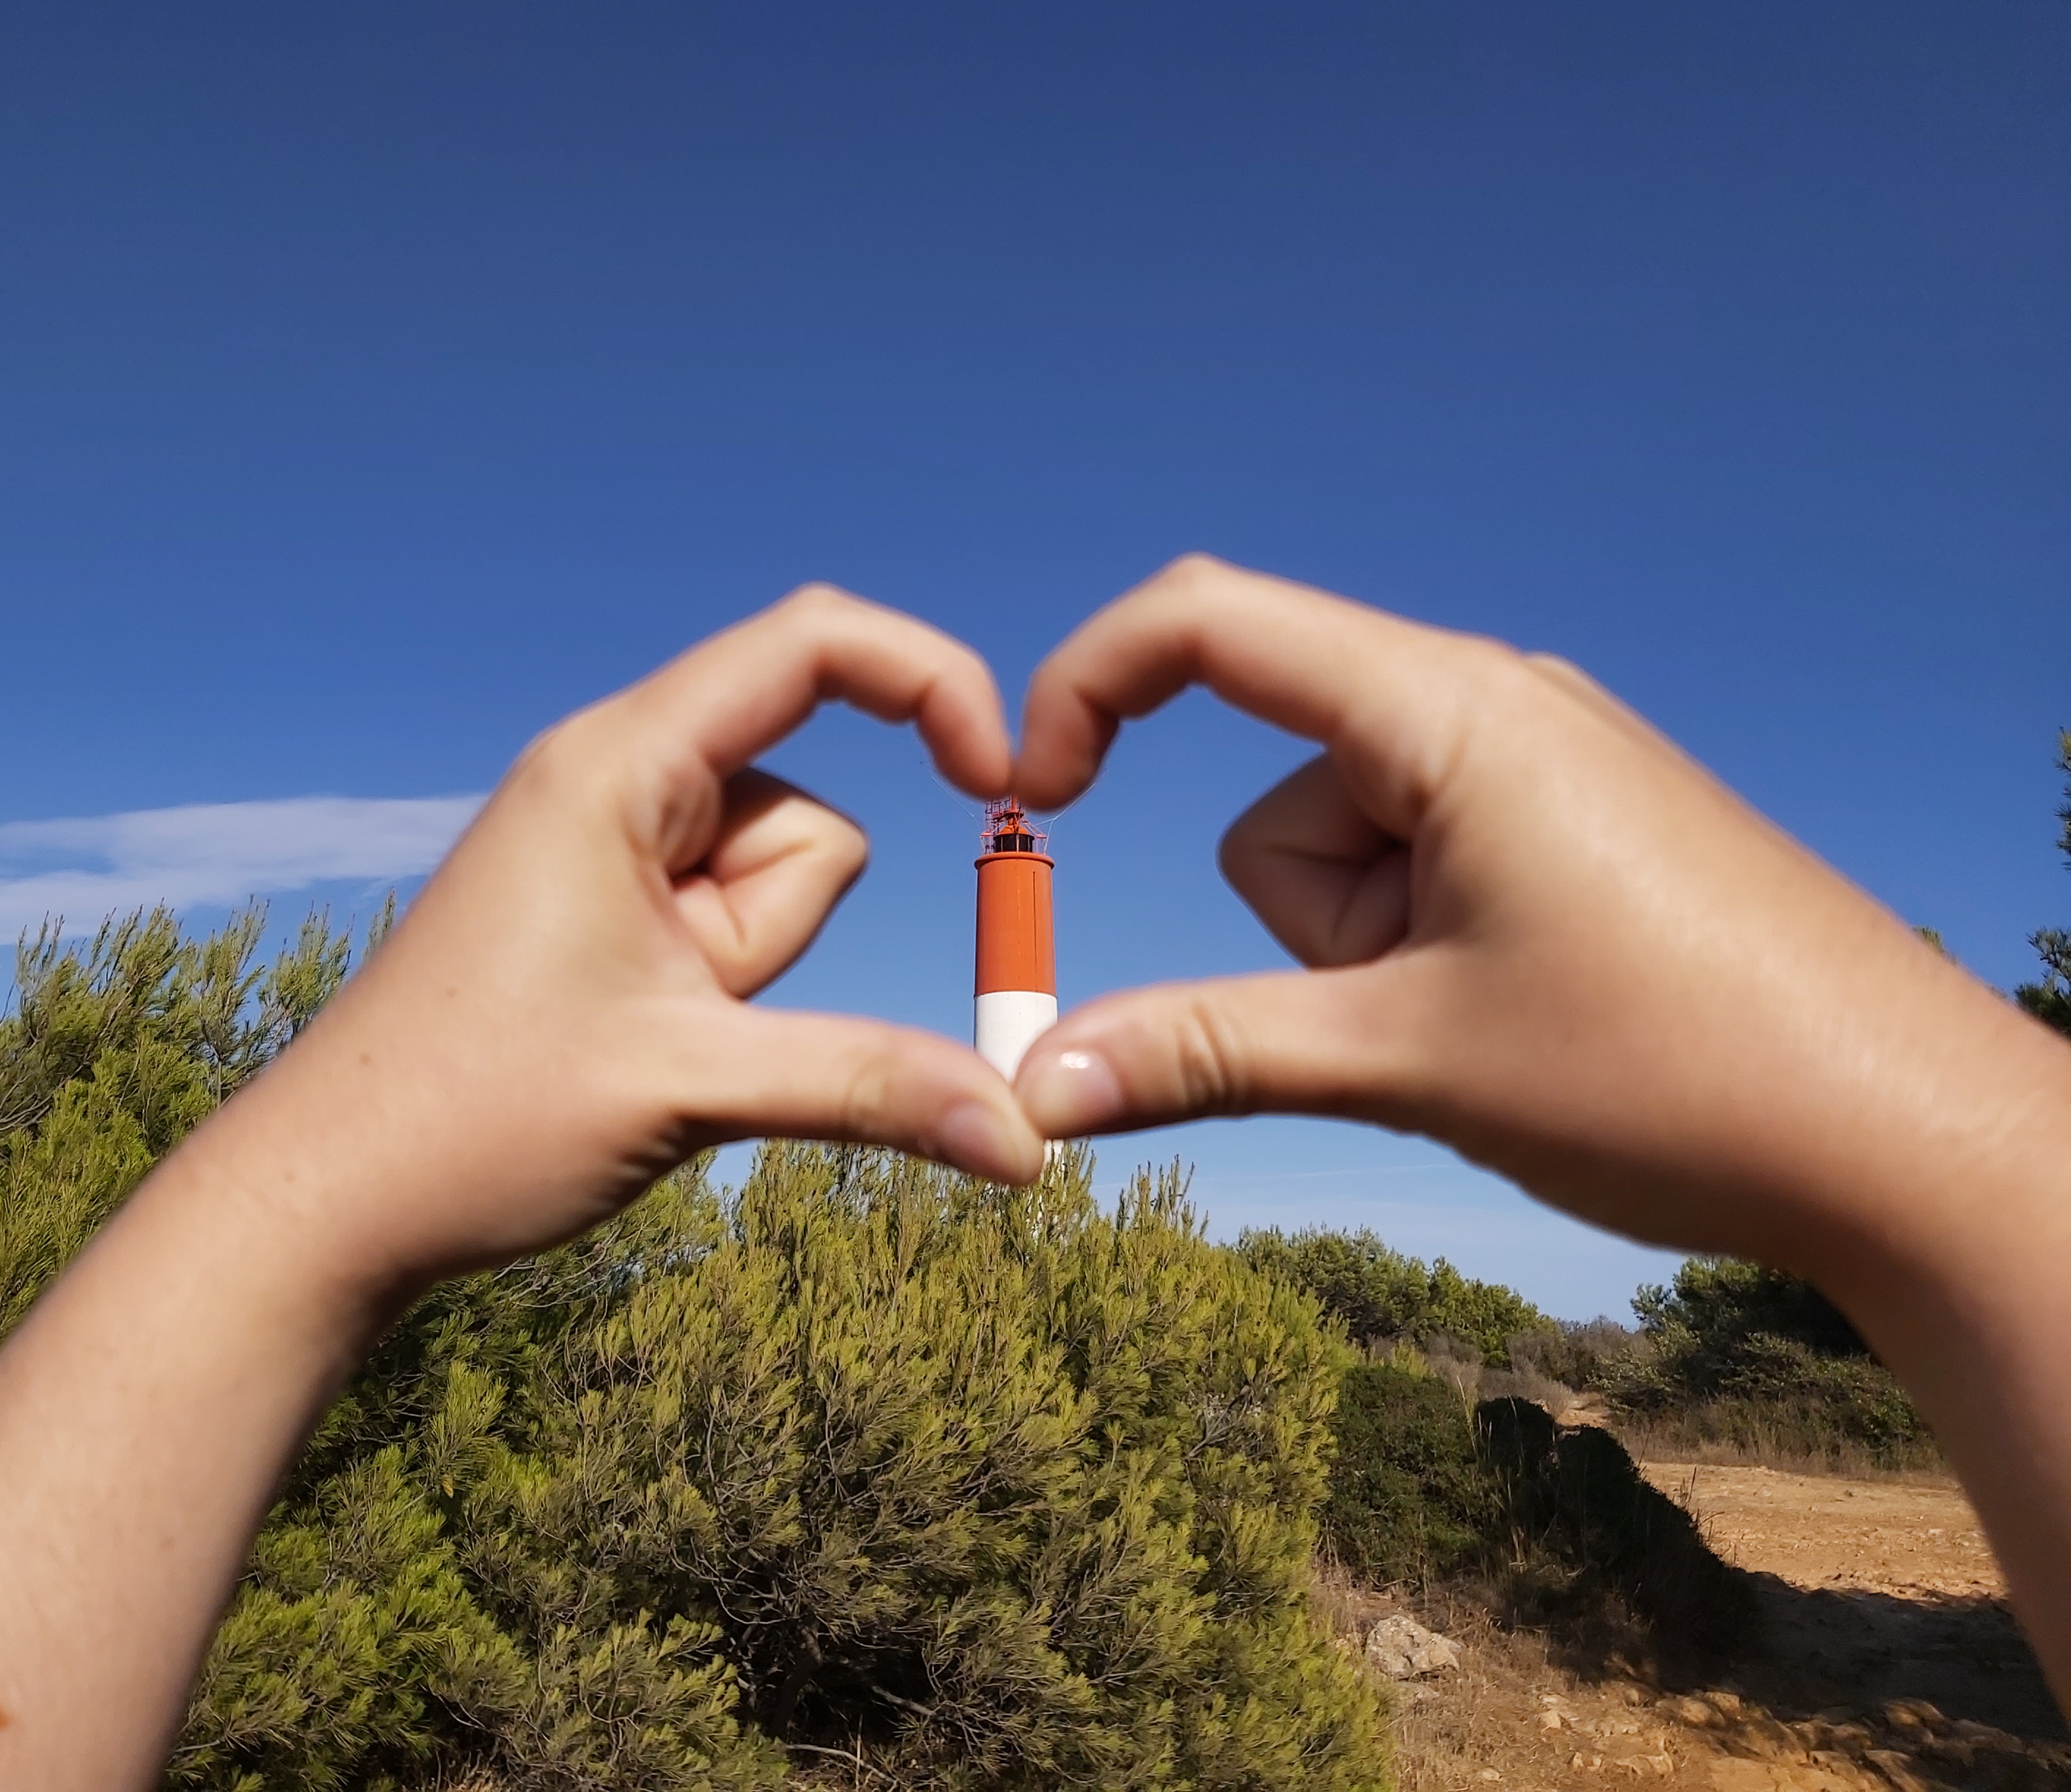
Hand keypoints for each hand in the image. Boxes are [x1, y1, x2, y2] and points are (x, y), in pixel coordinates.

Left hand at [229, 585, 1045, 1295]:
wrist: (328, 1202)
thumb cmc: (469, 1119)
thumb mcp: (693, 1087)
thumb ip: (872, 1088)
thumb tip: (1027, 1139)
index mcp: (616, 763)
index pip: (809, 644)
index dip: (927, 679)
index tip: (999, 775)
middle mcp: (613, 782)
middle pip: (803, 807)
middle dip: (778, 926)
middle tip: (671, 1007)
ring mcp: (608, 851)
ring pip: (772, 881)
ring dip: (747, 971)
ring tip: (636, 1036)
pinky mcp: (608, 914)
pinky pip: (727, 928)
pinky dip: (721, 991)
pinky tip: (627, 1047)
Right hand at [1008, 555, 2058, 1277]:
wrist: (1908, 1139)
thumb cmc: (1680, 1073)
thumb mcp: (1408, 1057)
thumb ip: (1203, 1051)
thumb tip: (1036, 1086)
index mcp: (1451, 710)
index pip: (1209, 622)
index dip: (1085, 685)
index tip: (1031, 795)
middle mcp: (1498, 707)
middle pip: (1282, 788)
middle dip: (1306, 923)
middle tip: (1422, 1017)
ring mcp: (1544, 769)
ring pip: (1351, 849)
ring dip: (1368, 958)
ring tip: (1497, 1029)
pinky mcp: (1576, 831)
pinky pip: (1426, 870)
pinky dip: (1424, 954)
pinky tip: (1533, 1022)